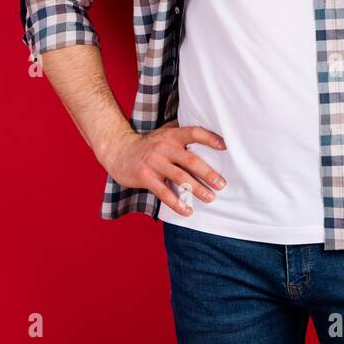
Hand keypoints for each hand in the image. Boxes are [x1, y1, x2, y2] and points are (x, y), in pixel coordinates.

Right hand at [95, 119, 226, 215]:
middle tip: (222, 184)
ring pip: (179, 178)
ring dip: (197, 189)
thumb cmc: (149, 145)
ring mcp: (153, 162)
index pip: (194, 132)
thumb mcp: (164, 134)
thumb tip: (213, 134)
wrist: (118, 151)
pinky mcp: (145, 177)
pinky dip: (176, 203)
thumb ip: (183, 134)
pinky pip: (163, 192)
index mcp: (172, 135)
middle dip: (208, 173)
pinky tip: (187, 211)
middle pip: (190, 160)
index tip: (225, 146)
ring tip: (211, 198)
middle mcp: (164, 147)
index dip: (210, 138)